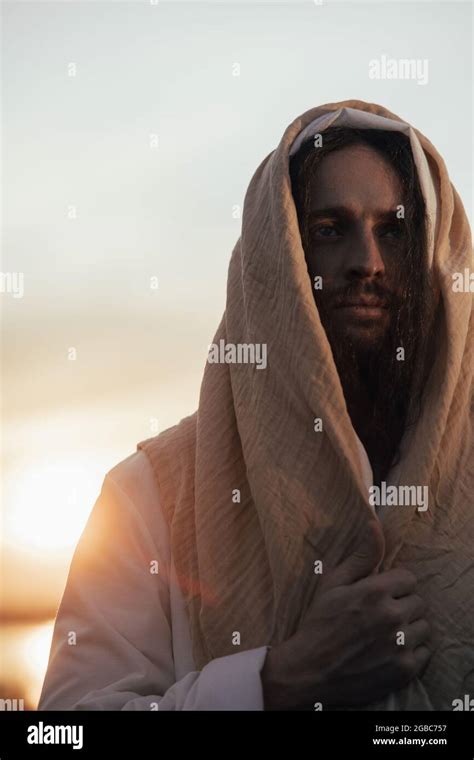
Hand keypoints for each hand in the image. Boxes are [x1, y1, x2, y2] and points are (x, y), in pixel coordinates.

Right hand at [261, 520, 430, 709]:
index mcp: (375, 591)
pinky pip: (424, 652)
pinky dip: (412, 651)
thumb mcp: (333, 583)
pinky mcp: (404, 669)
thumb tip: (375, 525)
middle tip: (381, 615)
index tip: (380, 594)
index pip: (409, 578)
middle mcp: (392, 616)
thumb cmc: (319, 623)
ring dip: (409, 628)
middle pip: (418, 601)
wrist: (310, 671)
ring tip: (387, 633)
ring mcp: (400, 645)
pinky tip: (391, 650)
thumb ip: (361, 555)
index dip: (394, 585)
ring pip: (423, 627)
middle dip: (402, 604)